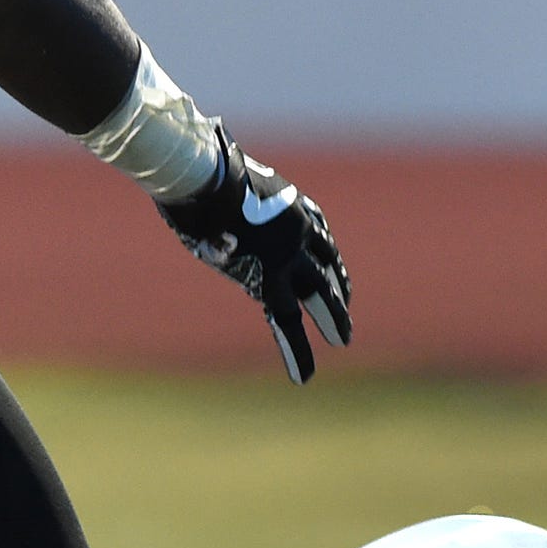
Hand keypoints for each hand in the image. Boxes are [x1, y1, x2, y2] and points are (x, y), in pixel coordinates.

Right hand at [157, 126, 352, 382]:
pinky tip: (304, 377)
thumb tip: (201, 176)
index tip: (333, 273)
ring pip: (318, 297)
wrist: (204, 176)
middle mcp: (299, 232)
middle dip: (337, 294)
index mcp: (292, 205)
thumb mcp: (225, 177)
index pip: (319, 238)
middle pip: (325, 269)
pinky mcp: (270, 280)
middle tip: (346, 317)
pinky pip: (286, 323)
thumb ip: (227, 188)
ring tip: (342, 343)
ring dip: (332, 323)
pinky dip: (295, 352)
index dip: (327, 261)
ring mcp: (289, 256)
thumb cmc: (202, 170)